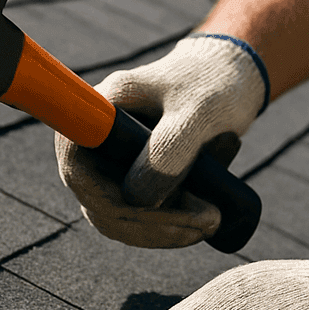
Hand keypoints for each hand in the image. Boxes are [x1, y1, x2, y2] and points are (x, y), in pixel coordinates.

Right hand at [56, 33, 266, 247]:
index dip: (101, 195)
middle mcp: (98, 139)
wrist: (233, 77)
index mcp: (100, 110)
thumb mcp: (198, 112)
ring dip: (160, 231)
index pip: (75, 163)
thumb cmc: (213, 83)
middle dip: (147, 222)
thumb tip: (137, 199)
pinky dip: (168, 228)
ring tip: (211, 221)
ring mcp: (115, 163)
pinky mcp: (136, 180)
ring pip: (117, 217)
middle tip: (205, 222)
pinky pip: (138, 218)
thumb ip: (169, 150)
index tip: (149, 207)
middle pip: (96, 200)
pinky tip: (205, 221)